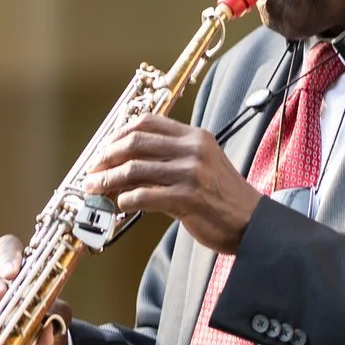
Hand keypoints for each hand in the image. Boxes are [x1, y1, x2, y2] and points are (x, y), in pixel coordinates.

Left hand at [83, 116, 259, 253]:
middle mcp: (193, 149)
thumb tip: (125, 166)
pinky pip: (144, 196)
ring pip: (134, 169)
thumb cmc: (223, 198)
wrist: (252, 222)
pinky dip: (125, 200)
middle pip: (135, 142)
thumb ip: (168, 161)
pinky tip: (119, 204)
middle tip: (93, 170)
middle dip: (106, 157)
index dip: (119, 133)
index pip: (148, 122)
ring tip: (95, 188)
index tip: (104, 148)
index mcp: (195, 137)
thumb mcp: (200, 167)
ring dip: (108, 180)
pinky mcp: (188, 198)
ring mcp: (191, 173)